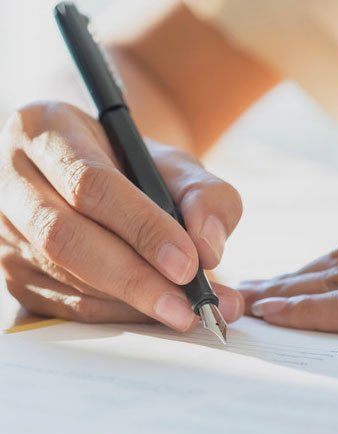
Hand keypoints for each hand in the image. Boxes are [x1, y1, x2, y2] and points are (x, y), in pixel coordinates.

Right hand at [0, 102, 243, 330]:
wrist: (100, 174)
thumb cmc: (136, 167)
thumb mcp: (176, 165)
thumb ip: (205, 196)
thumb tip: (208, 250)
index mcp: (48, 132)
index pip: (91, 183)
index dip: (142, 227)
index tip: (189, 265)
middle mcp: (14, 179)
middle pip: (66, 237)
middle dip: (134, 279)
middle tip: (188, 308)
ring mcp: (7, 230)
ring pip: (66, 278)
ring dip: (131, 304)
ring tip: (186, 312)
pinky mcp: (15, 270)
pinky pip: (63, 304)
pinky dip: (114, 314)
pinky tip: (153, 312)